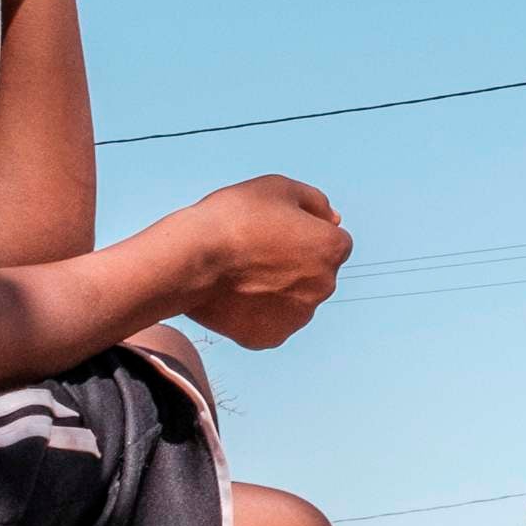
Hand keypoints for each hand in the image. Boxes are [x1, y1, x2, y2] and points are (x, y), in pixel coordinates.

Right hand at [181, 176, 349, 349]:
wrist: (191, 259)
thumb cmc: (234, 217)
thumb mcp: (280, 188)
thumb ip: (315, 202)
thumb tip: (334, 219)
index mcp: (332, 249)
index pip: (331, 241)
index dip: (303, 233)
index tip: (274, 231)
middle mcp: (324, 286)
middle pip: (315, 273)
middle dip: (295, 263)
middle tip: (255, 251)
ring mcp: (298, 316)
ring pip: (295, 299)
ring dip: (279, 289)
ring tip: (241, 274)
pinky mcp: (270, 337)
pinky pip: (270, 321)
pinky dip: (257, 312)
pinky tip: (235, 296)